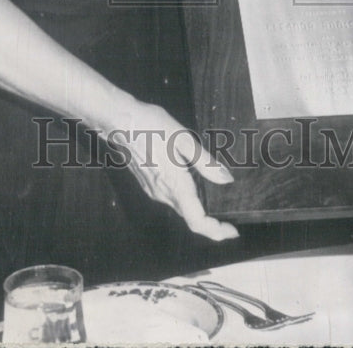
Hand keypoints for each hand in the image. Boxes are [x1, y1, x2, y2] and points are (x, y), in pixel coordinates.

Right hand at [101, 102, 238, 241]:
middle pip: (190, 219)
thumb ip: (205, 162)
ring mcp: (153, 190)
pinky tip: (194, 189)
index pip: (197, 221)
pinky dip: (187, 203)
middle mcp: (163, 194)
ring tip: (216, 207)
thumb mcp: (183, 139)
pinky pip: (171, 200)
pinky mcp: (148, 184)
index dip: (216, 231)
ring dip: (199, 213)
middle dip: (211, 225)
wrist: (119, 121)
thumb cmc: (151, 126)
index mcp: (174, 185)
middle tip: (230, 222)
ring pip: (181, 210)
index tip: (233, 231)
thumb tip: (227, 179)